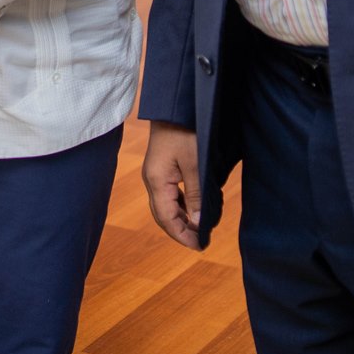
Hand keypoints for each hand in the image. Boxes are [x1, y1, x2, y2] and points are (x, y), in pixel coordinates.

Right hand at [141, 121, 202, 249]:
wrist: (174, 107)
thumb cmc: (184, 131)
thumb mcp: (195, 164)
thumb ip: (195, 194)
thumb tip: (198, 222)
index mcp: (156, 181)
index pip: (166, 218)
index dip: (182, 235)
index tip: (200, 246)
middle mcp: (152, 180)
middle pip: (163, 215)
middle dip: (181, 231)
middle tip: (201, 242)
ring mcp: (155, 174)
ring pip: (166, 205)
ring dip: (182, 219)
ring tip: (200, 229)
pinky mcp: (161, 167)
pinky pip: (169, 194)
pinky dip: (181, 205)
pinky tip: (194, 208)